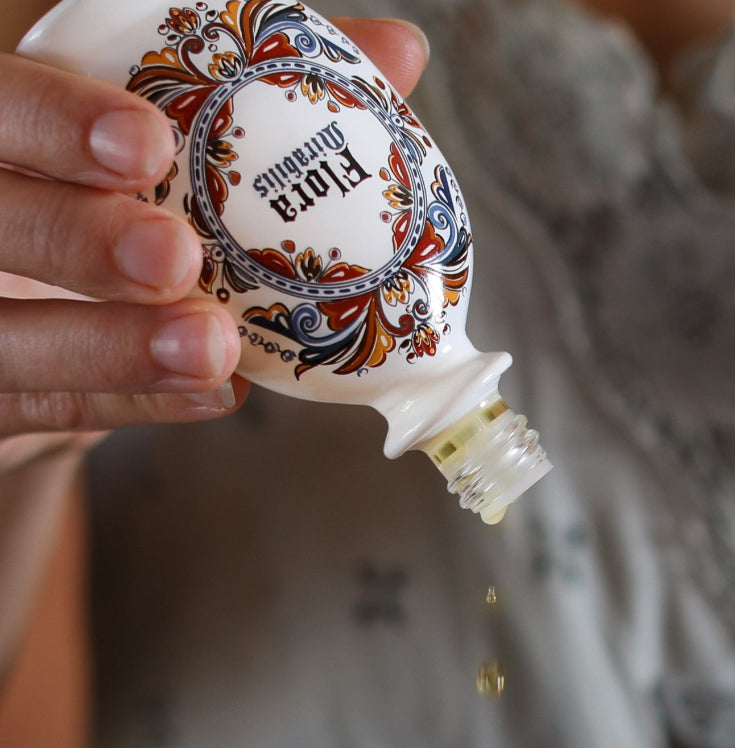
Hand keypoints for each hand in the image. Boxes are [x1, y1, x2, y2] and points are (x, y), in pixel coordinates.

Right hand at [0, 18, 428, 435]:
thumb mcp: (170, 143)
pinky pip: (45, 409)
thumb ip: (261, 93)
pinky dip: (129, 402)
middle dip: (78, 236)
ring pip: (2, 336)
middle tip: (176, 256)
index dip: (50, 116)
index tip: (149, 141)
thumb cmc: (121, 210)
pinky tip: (212, 394)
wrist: (51, 341)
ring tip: (211, 348)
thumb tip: (396, 53)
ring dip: (109, 346)